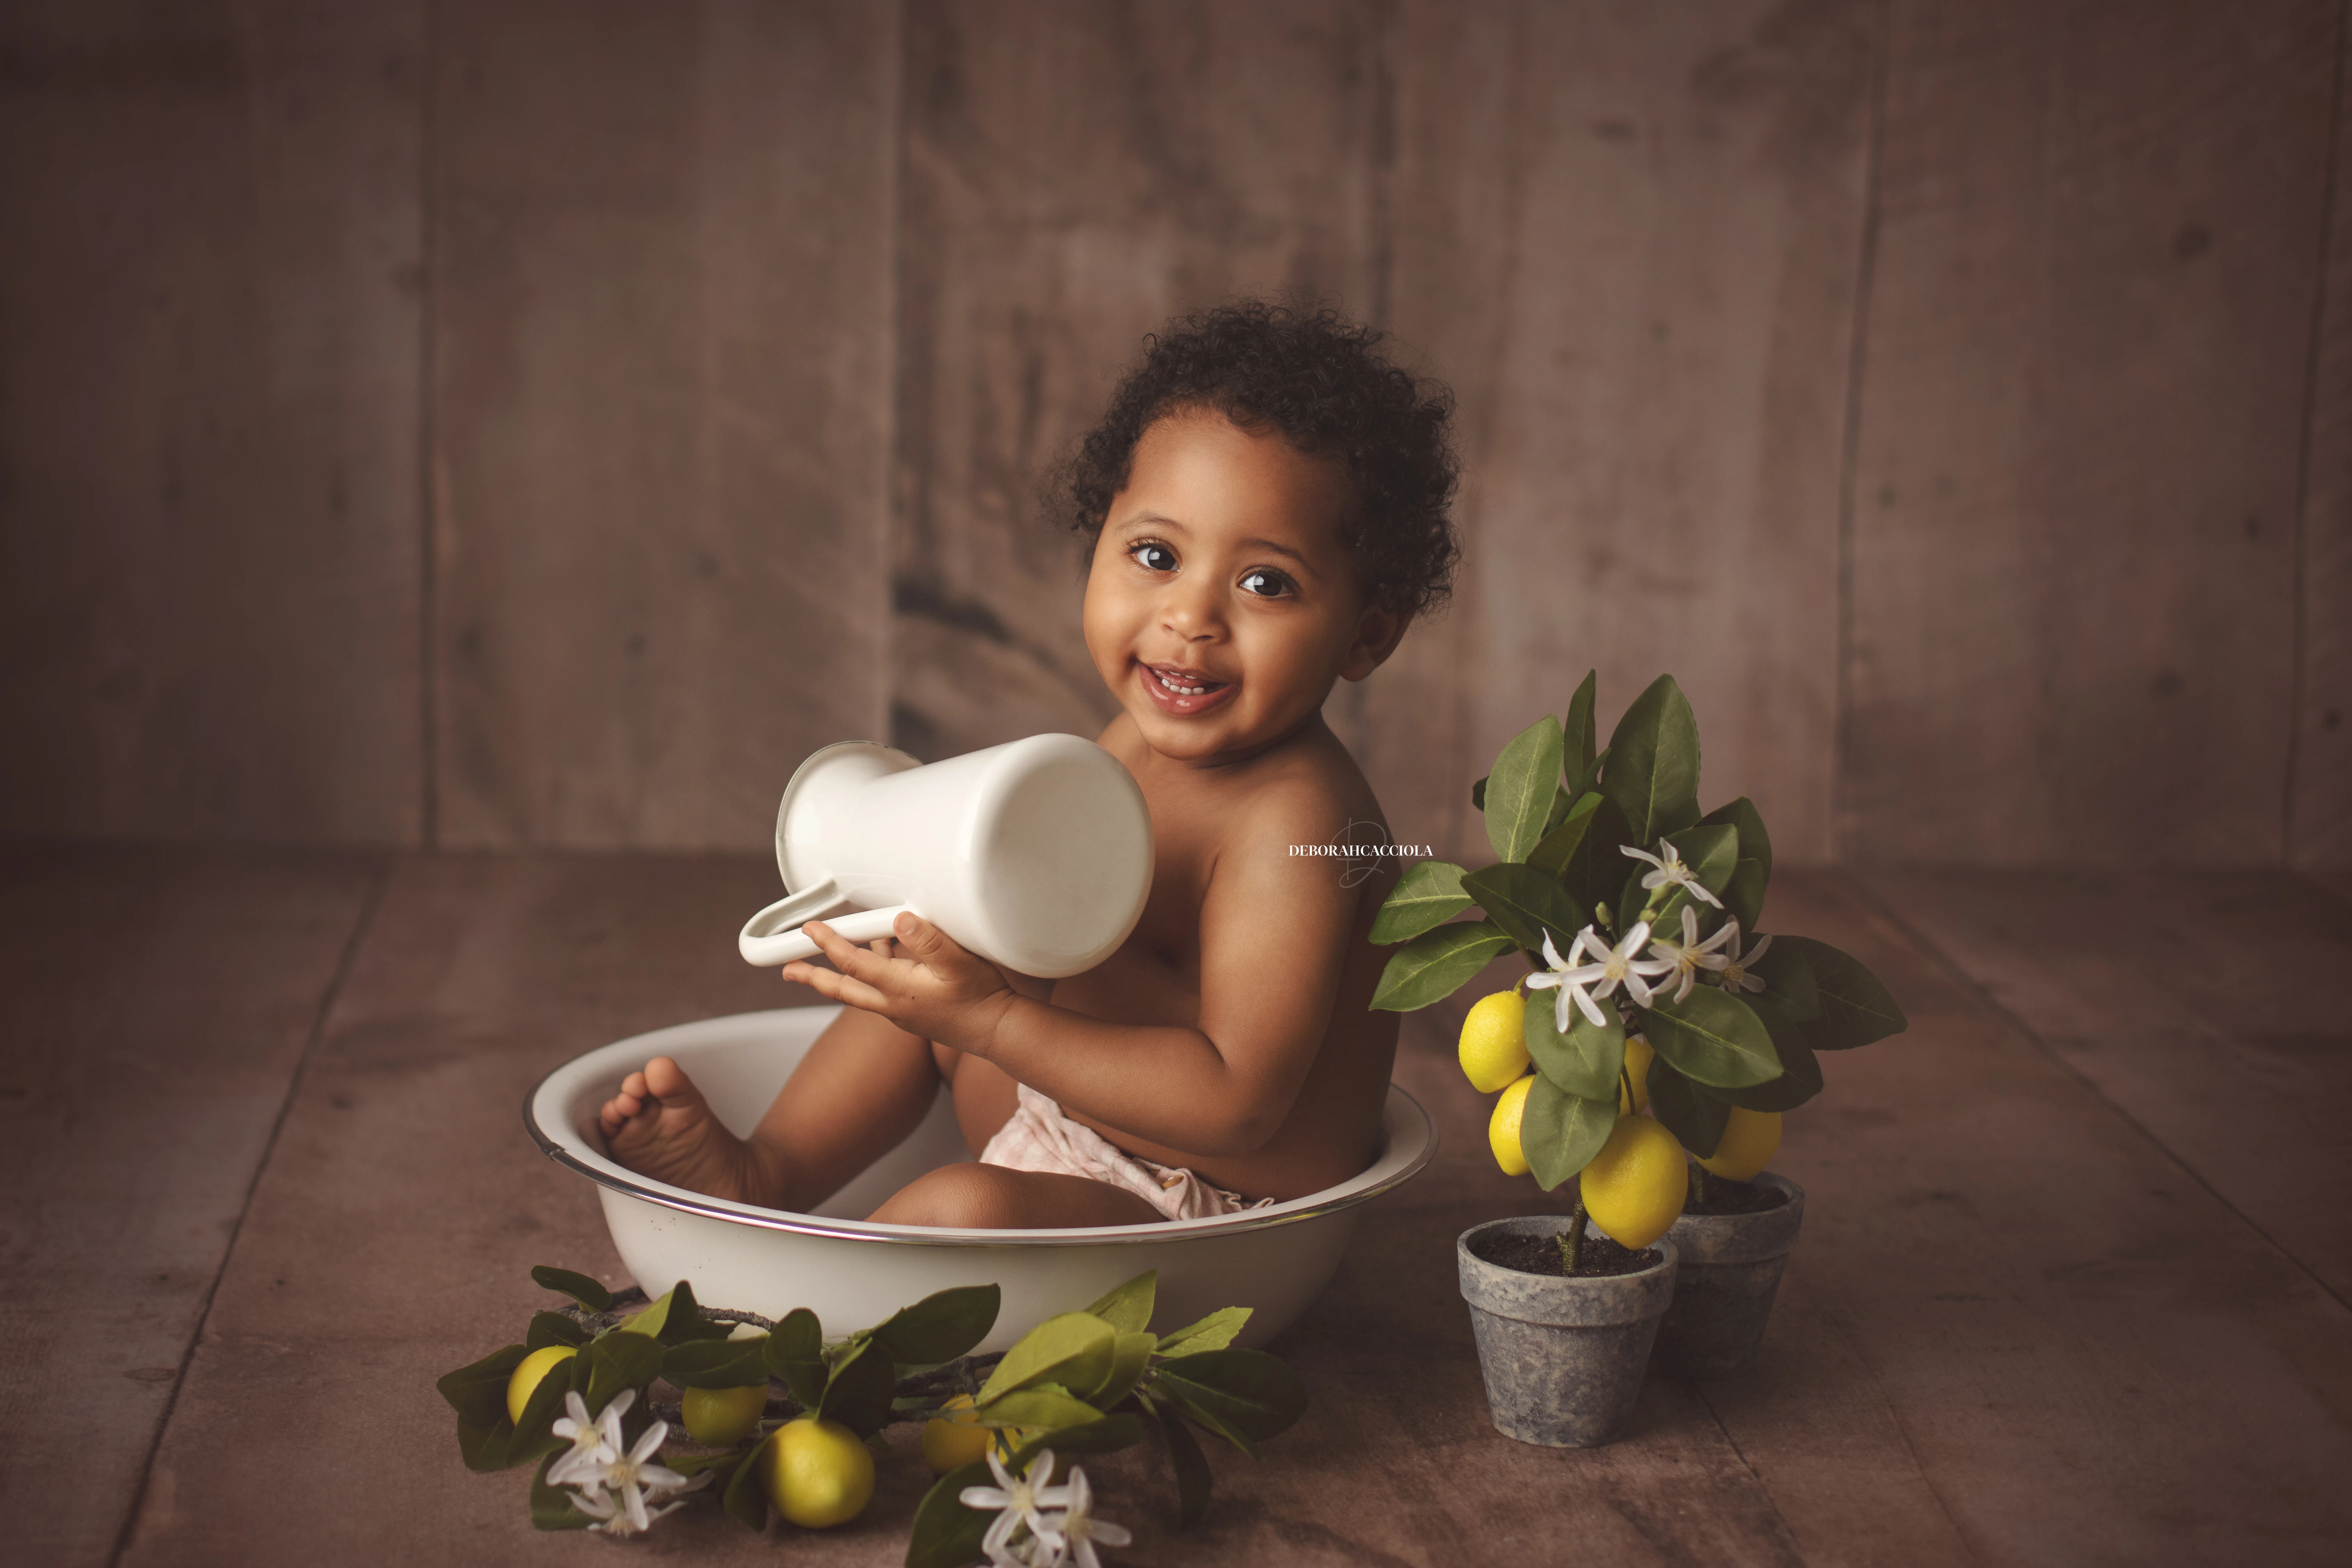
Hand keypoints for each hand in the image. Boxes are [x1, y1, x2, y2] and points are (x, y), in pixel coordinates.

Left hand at [779, 914, 1019, 1054]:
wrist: (996, 1030)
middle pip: (842, 988)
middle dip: (812, 977)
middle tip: (788, 970)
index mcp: (898, 989)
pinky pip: (881, 988)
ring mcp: (900, 1010)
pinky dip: (872, 972)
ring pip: (860, 989)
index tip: (811, 929)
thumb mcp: (959, 962)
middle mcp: (892, 1004)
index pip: (852, 963)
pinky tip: (882, 954)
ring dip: (840, 975)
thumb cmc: (981, 997)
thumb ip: (928, 940)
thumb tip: (900, 919)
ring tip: (827, 958)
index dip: (829, 943)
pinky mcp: (912, 1012)